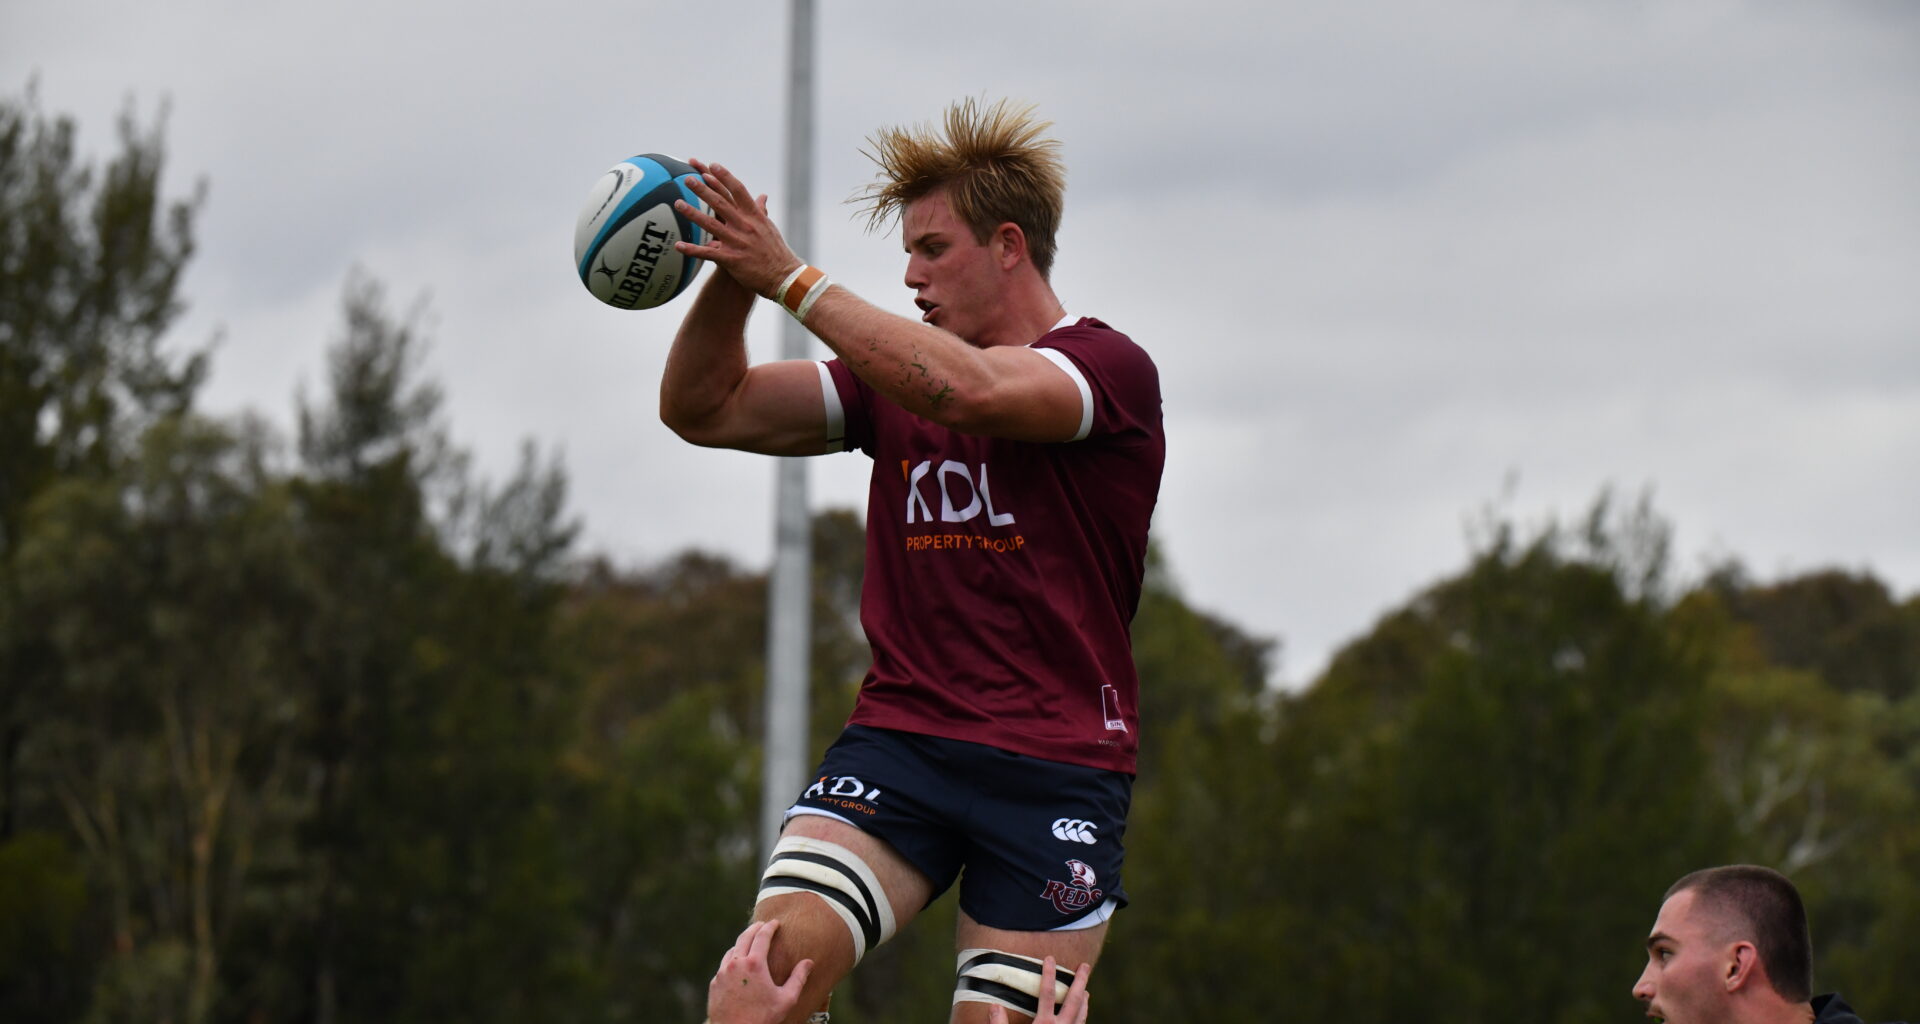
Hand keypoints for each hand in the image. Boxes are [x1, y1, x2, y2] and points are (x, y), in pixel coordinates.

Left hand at [673, 160, 802, 299]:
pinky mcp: (731, 259)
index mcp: (754, 216)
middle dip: (703, 189)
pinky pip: (708, 253)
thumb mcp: (769, 227)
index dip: (724, 177)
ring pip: (711, 225)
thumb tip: (762, 196)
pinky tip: (678, 246)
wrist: (783, 277)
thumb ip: (761, 210)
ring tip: (678, 203)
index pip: (738, 191)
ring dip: (693, 214)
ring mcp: (737, 242)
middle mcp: (745, 226)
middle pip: (721, 203)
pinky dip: (693, 250)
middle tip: (688, 178)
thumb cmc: (776, 252)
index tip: (711, 166)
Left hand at [707, 920, 813, 1023]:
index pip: (762, 936)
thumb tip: (808, 962)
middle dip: (754, 928)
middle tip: (762, 925)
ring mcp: (722, 973)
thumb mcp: (786, 999)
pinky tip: (738, 964)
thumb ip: (798, 978)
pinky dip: (732, 960)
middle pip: (744, 937)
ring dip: (742, 943)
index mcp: (754, 964)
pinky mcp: (714, 983)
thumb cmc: (763, 1019)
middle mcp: (736, 964)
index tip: (775, 923)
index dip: (770, 927)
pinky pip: (724, 966)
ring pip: (732, 950)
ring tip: (750, 943)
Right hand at [986, 957, 1090, 1023]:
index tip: (1050, 959)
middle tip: (1085, 966)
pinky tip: (1080, 1018)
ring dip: (1084, 1001)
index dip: (1048, 975)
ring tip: (1086, 990)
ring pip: (1081, 1016)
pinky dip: (1082, 1020)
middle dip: (1080, 982)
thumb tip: (993, 1005)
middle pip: (1074, 1001)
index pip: (1047, 994)